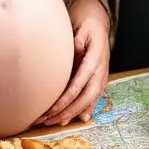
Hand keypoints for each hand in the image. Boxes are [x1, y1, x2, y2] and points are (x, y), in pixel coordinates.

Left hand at [38, 0, 109, 125]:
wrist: (99, 26)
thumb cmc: (87, 27)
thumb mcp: (82, 29)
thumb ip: (78, 40)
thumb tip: (75, 48)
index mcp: (96, 59)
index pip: (80, 83)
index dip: (66, 98)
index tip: (51, 109)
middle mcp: (100, 72)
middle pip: (85, 98)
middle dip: (67, 112)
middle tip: (47, 120)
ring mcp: (101, 78)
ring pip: (88, 102)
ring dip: (70, 114)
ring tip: (51, 122)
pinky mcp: (98, 82)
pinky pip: (90, 100)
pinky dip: (79, 111)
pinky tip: (66, 120)